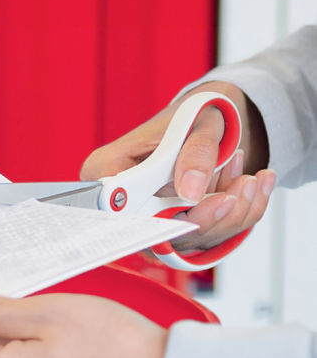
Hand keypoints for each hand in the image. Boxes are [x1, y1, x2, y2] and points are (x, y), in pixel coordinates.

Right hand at [81, 81, 273, 251]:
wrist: (206, 122)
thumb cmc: (190, 116)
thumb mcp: (197, 121)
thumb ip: (195, 154)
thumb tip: (190, 192)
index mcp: (107, 171)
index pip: (120, 212)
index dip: (158, 218)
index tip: (199, 201)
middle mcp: (121, 203)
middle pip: (157, 233)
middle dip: (211, 214)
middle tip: (244, 183)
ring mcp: (147, 221)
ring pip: (189, 241)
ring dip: (232, 213)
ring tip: (250, 178)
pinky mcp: (173, 231)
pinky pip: (208, 238)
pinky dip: (238, 215)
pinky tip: (250, 187)